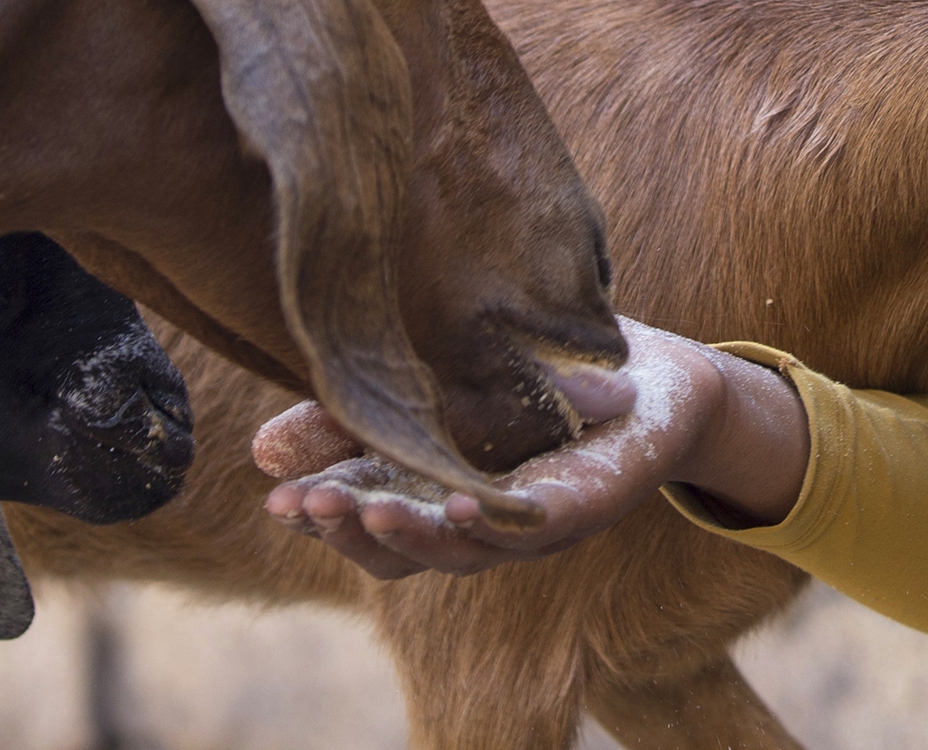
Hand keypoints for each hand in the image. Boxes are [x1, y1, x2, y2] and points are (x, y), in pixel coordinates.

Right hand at [255, 319, 808, 580]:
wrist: (664, 378)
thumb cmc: (553, 378)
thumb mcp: (446, 377)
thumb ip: (367, 407)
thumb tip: (263, 445)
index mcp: (445, 495)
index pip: (370, 523)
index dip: (322, 517)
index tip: (275, 496)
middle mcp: (485, 524)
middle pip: (404, 550)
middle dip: (349, 528)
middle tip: (302, 502)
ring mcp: (537, 523)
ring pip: (461, 549)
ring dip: (408, 532)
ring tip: (364, 507)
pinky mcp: (592, 505)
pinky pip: (535, 524)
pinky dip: (492, 521)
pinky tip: (455, 505)